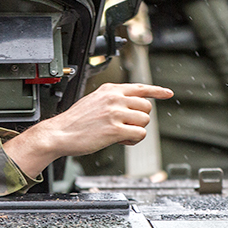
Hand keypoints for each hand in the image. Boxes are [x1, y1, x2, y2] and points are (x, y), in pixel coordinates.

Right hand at [2, 83, 173, 177]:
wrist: (59, 133)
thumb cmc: (75, 121)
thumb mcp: (94, 101)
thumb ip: (113, 100)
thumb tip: (132, 106)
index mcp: (110, 90)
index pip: (141, 87)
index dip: (157, 91)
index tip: (168, 93)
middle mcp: (114, 99)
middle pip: (146, 107)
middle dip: (139, 119)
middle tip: (125, 126)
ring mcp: (115, 113)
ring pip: (145, 121)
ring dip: (136, 130)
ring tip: (120, 134)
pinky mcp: (115, 129)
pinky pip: (139, 134)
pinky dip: (133, 140)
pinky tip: (121, 140)